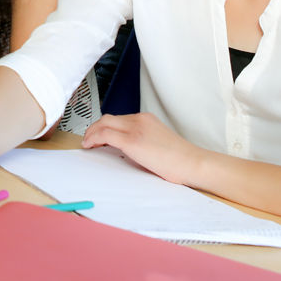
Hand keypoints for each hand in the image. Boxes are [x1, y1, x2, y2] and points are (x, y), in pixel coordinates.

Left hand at [81, 112, 204, 185]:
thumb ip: (143, 140)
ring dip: (92, 132)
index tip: (98, 136)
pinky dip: (94, 138)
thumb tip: (128, 149)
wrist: (193, 163)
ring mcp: (135, 129)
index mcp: (147, 119)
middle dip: (94, 128)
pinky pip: (105, 134)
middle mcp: (139, 120)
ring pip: (104, 123)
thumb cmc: (180, 159)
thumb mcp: (158, 142)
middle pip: (108, 118)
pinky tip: (90, 146)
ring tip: (87, 143)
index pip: (119, 119)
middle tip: (88, 139)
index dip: (104, 127)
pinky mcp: (132, 141)